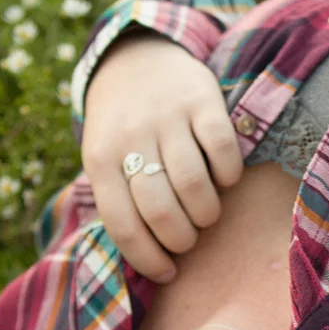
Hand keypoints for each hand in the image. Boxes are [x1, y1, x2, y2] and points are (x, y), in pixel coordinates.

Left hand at [80, 34, 245, 281]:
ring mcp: (166, 117)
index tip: (168, 273)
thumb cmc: (123, 127)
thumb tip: (149, 261)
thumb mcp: (104, 157)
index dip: (149, 259)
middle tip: (188, 239)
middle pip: (161, 211)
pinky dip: (229, 175)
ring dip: (206, 213)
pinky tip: (225, 179)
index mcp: (99, 159)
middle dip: (181, 239)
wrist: (136, 57)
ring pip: (194, 186)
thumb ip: (119, 199)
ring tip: (205, 214)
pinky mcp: (202, 99)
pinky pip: (223, 150)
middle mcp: (131, 137)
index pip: (123, 226)